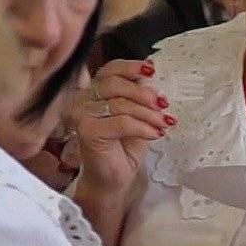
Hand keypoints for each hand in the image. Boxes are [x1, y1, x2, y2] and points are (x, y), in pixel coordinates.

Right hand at [71, 58, 169, 205]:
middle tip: (164, 104)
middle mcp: (82, 100)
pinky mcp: (87, 131)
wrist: (113, 179)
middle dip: (144, 94)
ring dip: (148, 114)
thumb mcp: (137, 116)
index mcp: (94, 92)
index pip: (110, 70)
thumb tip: (151, 75)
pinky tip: (155, 134)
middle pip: (115, 84)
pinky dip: (142, 127)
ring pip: (120, 104)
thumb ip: (139, 96)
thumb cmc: (123, 148)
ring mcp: (81, 115)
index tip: (152, 70)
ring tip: (164, 123)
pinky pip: (121, 122)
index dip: (131, 67)